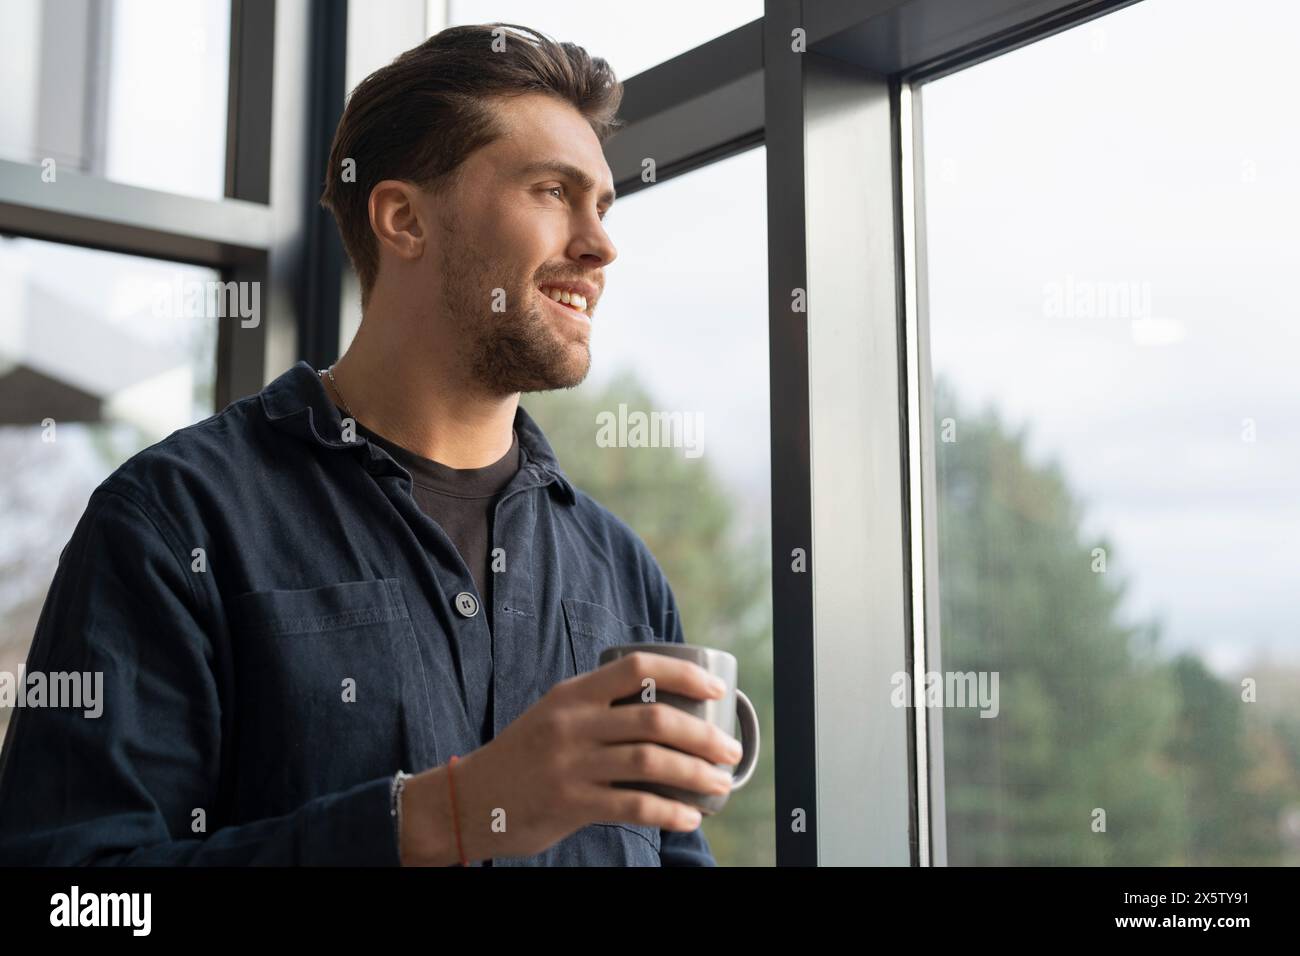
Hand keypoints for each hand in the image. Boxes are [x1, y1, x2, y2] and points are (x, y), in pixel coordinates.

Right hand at [399, 651, 742, 864]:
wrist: (469, 800)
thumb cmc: (524, 756)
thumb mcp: (555, 716)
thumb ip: (599, 709)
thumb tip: (666, 714)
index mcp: (573, 694)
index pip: (637, 667)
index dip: (684, 673)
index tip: (715, 687)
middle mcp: (573, 723)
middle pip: (654, 718)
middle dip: (703, 734)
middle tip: (729, 748)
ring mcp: (570, 764)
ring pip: (650, 761)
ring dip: (695, 773)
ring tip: (719, 782)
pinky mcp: (570, 803)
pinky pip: (633, 805)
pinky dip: (670, 811)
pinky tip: (689, 817)